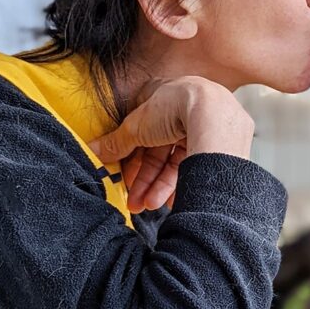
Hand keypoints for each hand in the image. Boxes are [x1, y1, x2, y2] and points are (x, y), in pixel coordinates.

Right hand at [88, 77, 255, 212]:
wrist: (214, 114)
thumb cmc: (176, 106)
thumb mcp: (136, 125)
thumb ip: (115, 142)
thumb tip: (91, 151)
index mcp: (165, 101)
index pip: (142, 136)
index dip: (131, 160)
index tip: (123, 179)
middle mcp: (186, 115)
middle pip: (160, 154)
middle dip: (145, 181)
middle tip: (135, 203)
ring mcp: (204, 130)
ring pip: (177, 164)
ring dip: (160, 187)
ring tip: (149, 206)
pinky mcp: (218, 146)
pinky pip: (195, 169)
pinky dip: (182, 185)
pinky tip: (172, 203)